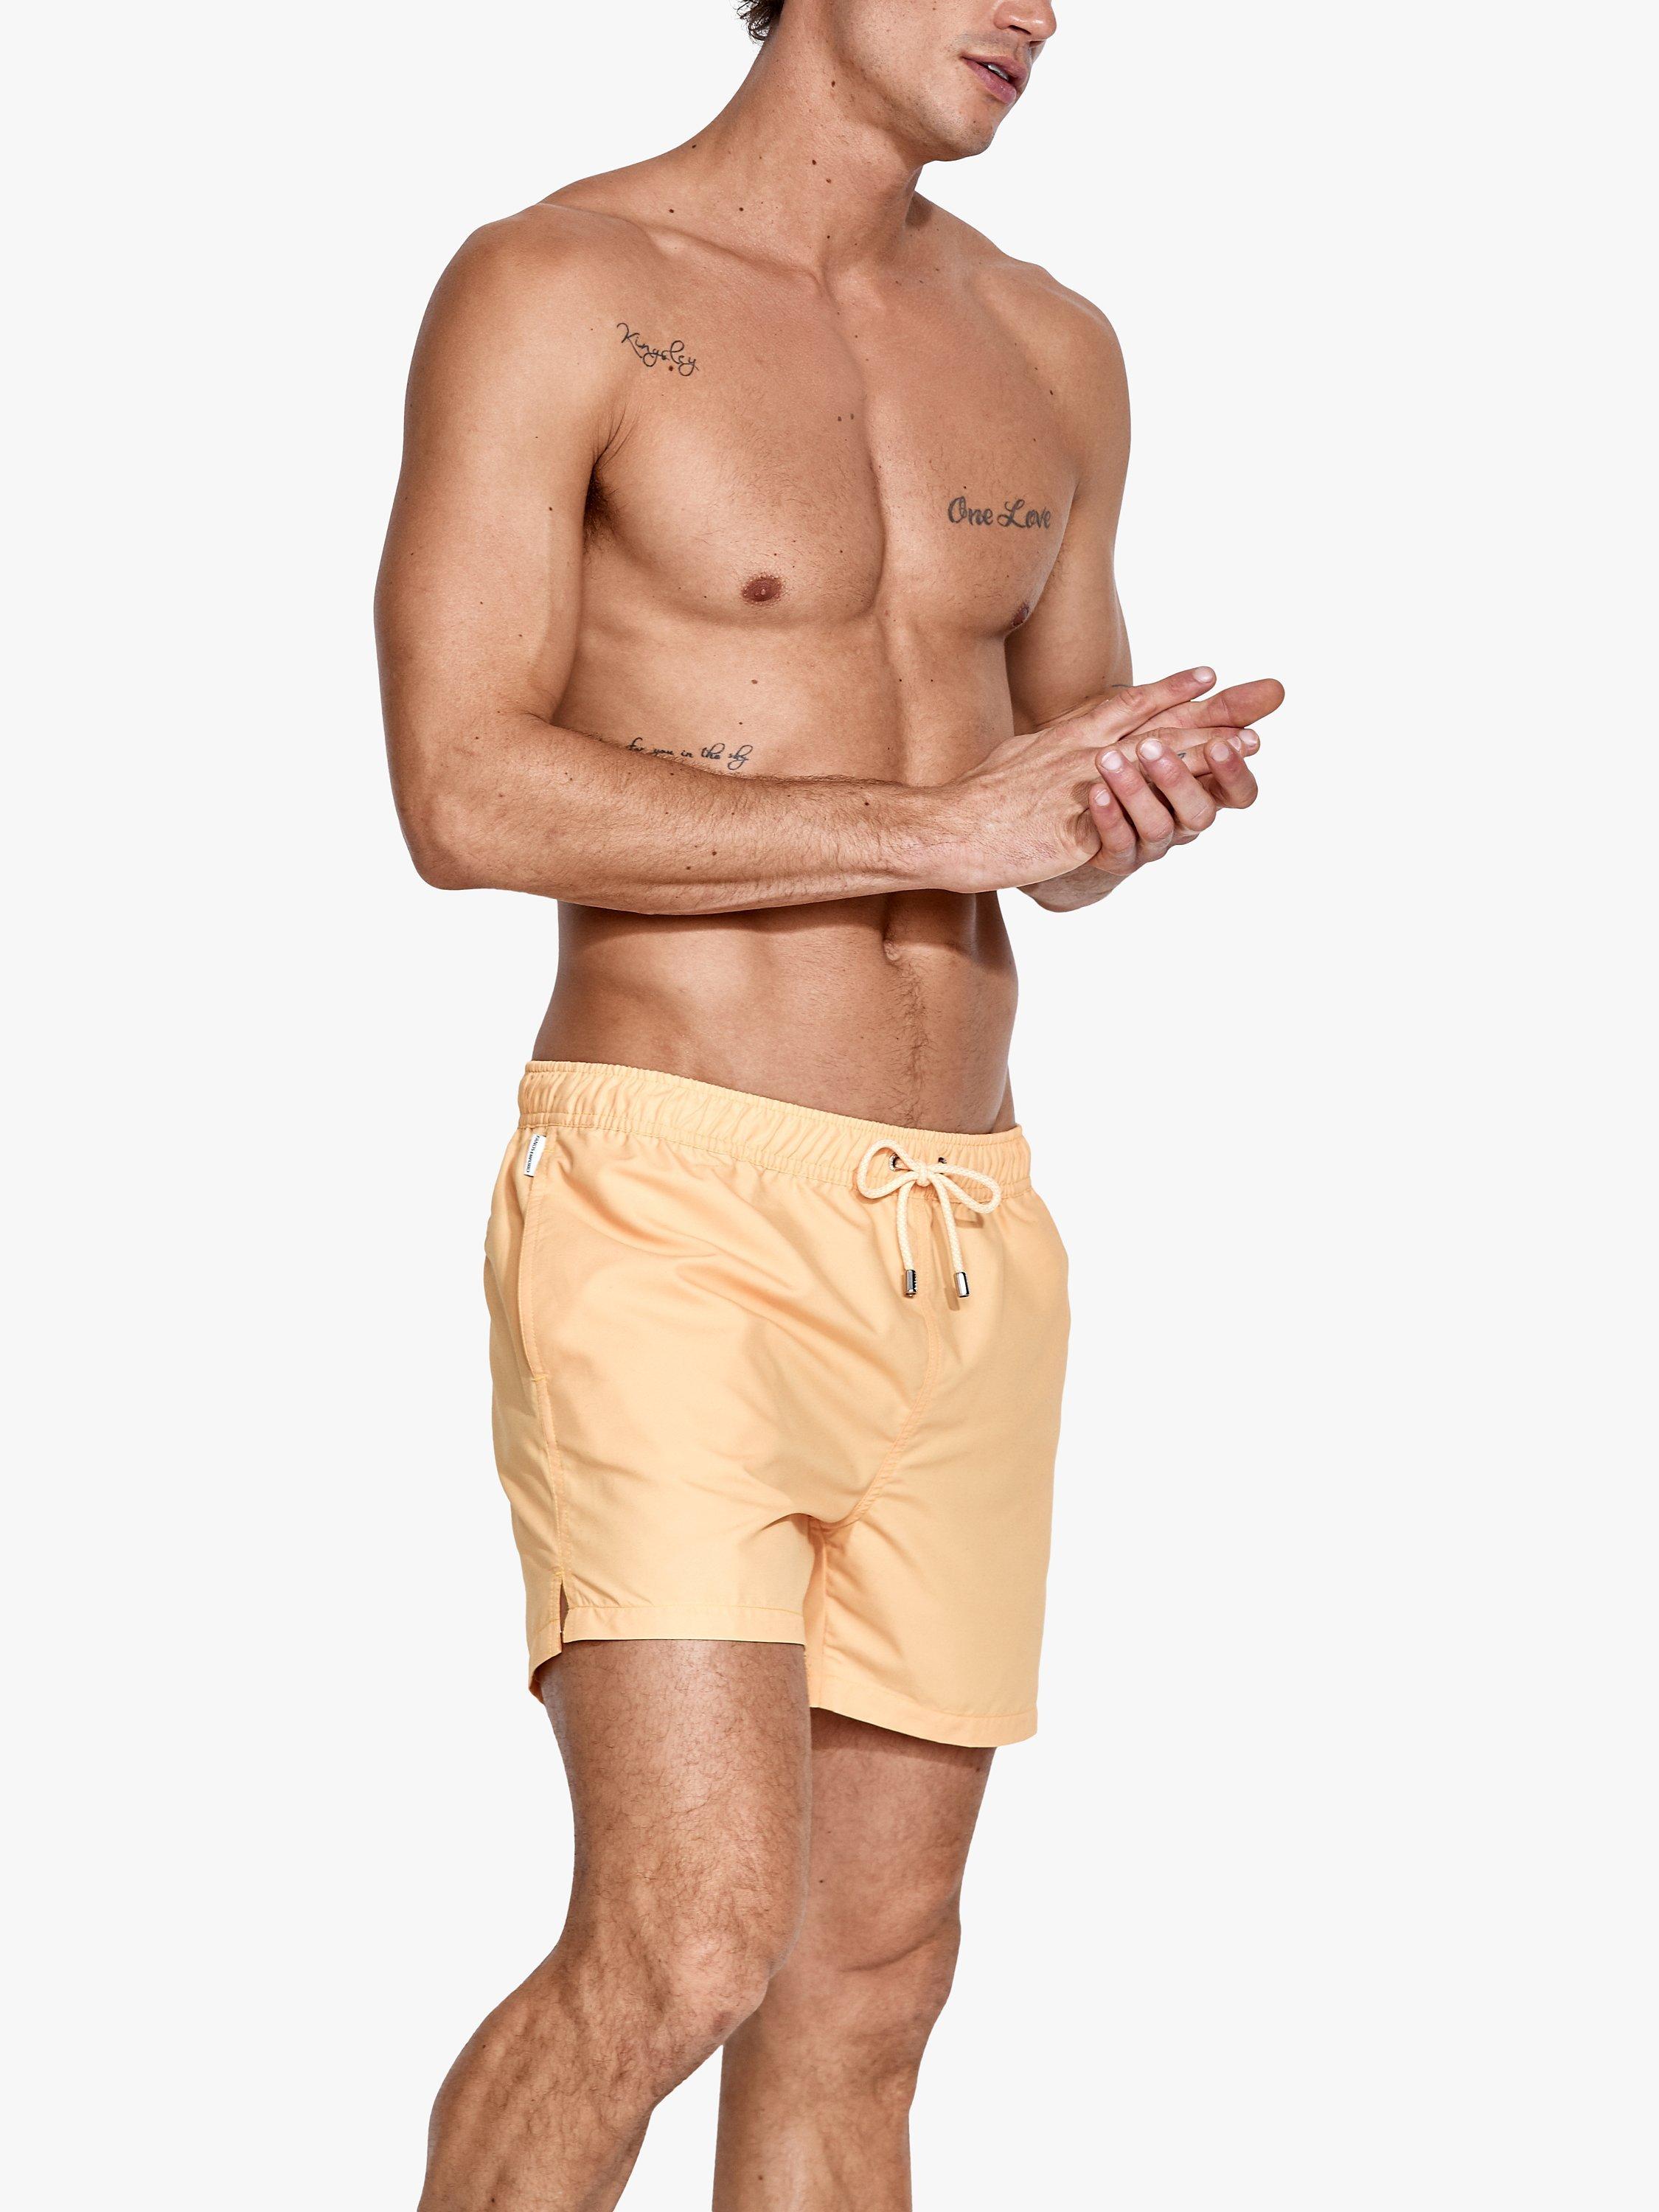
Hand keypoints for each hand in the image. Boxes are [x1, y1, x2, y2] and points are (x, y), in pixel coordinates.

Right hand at [934, 667, 1248, 892]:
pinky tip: (1192, 815)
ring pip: (1150, 767)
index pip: (1126, 705)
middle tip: (1259, 708)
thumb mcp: (1021, 755)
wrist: (946, 830)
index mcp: (1068, 738)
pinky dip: (1159, 810)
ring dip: (1201, 756)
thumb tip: (1076, 736)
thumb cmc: (981, 800)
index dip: (1171, 690)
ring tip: (1243, 747)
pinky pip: (1122, 821)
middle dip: (1210, 719)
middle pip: (1155, 730)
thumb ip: (1054, 744)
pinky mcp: (1073, 832)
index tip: (1210, 675)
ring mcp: (1078, 791)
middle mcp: (1079, 756)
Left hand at [1085, 724, 1260, 876]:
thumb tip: (1276, 688)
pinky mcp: (1117, 856)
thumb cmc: (1143, 756)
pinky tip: (1096, 790)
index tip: (1220, 743)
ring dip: (1134, 791)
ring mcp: (1152, 843)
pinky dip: (1108, 816)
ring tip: (1108, 758)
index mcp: (1207, 791)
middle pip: (1200, 813)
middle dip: (1178, 778)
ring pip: (1157, 827)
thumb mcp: (1178, 725)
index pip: (1239, 793)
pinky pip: (1117, 842)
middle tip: (1151, 746)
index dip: (1232, 772)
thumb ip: (1223, 711)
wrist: (1088, 800)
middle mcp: (1185, 821)